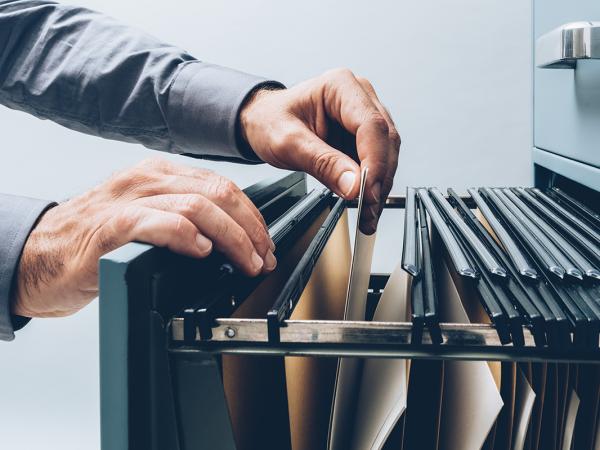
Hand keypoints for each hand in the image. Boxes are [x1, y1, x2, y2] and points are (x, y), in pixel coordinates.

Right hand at [12, 158, 275, 317]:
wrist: (38, 255)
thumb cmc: (94, 241)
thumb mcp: (146, 218)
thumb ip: (181, 218)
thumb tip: (229, 239)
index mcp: (159, 175)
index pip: (221, 186)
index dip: (251, 216)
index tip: (264, 243)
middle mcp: (147, 179)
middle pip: (219, 192)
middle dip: (251, 228)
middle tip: (263, 257)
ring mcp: (128, 200)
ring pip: (198, 206)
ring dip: (232, 237)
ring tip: (245, 262)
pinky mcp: (111, 226)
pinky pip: (160, 222)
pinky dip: (189, 237)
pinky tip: (203, 253)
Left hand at [240, 68, 399, 233]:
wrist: (263, 122)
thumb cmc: (270, 121)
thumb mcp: (288, 143)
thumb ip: (322, 163)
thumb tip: (354, 186)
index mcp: (340, 86)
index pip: (371, 125)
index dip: (374, 162)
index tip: (367, 191)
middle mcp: (360, 97)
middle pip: (385, 141)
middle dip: (379, 180)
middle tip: (368, 210)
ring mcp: (364, 116)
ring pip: (387, 154)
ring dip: (379, 187)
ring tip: (367, 214)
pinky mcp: (364, 137)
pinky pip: (378, 162)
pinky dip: (373, 186)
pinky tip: (365, 204)